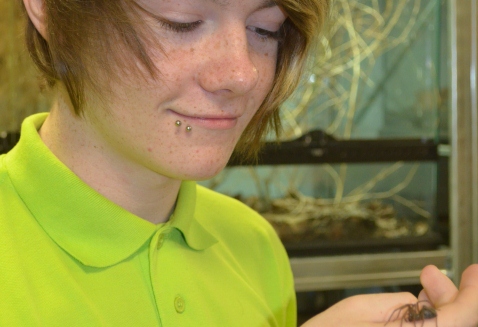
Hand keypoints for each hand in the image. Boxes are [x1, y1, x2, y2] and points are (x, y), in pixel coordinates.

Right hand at [301, 264, 477, 326]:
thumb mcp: (359, 310)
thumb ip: (399, 305)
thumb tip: (424, 300)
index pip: (461, 318)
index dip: (472, 293)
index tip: (473, 271)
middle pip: (456, 325)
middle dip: (453, 298)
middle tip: (431, 274)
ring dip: (441, 308)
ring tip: (424, 284)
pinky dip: (428, 320)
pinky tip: (416, 307)